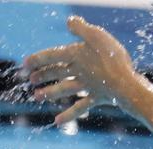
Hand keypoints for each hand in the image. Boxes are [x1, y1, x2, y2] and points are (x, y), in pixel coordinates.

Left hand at [23, 16, 142, 124]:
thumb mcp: (97, 36)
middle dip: (43, 75)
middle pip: (57, 72)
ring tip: (37, 97)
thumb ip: (81, 28)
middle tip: (30, 80)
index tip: (25, 63)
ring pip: (65, 89)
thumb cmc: (114, 59)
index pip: (53, 56)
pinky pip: (81, 107)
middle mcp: (79, 71)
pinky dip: (69, 115)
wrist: (127, 85)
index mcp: (76, 55)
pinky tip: (57, 121)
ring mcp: (88, 86)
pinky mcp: (98, 97)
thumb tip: (70, 22)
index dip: (38, 59)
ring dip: (50, 93)